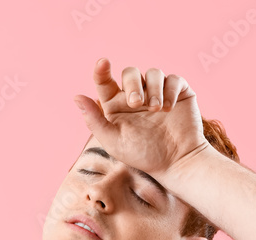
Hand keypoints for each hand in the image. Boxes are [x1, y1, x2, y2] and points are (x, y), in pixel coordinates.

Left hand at [73, 57, 210, 176]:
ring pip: (153, 73)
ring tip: (156, 109)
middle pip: (130, 73)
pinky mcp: (178, 92)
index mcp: (116, 105)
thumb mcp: (114, 141)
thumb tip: (77, 97)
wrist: (176, 161)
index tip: (102, 62)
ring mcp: (157, 92)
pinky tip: (169, 108)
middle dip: (132, 85)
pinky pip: (173, 78)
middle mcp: (136, 95)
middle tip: (137, 104)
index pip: (105, 81)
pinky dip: (170, 90)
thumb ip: (94, 120)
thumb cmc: (142, 155)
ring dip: (153, 88)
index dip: (101, 70)